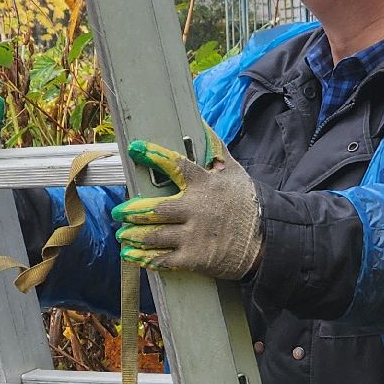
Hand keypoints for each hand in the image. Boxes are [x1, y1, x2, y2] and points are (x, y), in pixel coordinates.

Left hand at [111, 133, 262, 278]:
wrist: (266, 240)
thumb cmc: (245, 202)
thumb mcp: (234, 171)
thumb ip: (215, 148)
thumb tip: (200, 123)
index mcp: (204, 184)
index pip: (176, 165)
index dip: (153, 156)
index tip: (135, 148)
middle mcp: (196, 209)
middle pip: (154, 209)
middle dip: (131, 211)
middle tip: (118, 212)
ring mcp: (194, 236)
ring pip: (153, 236)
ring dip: (133, 235)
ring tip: (123, 234)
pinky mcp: (194, 259)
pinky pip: (162, 259)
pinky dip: (144, 258)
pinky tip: (132, 255)